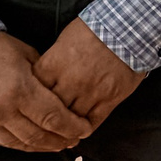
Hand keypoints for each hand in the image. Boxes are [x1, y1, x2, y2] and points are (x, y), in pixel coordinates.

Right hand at [0, 31, 94, 151]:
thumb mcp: (26, 55)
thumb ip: (44, 78)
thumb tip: (64, 96)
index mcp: (20, 89)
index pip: (53, 117)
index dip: (72, 127)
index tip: (85, 130)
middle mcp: (1, 109)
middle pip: (37, 136)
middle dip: (59, 141)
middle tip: (73, 141)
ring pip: (17, 143)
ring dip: (39, 147)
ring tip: (55, 144)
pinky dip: (16, 143)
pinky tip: (29, 142)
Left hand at [32, 17, 145, 133]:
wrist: (131, 27)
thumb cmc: (96, 28)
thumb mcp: (65, 39)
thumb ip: (52, 62)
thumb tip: (41, 78)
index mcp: (55, 64)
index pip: (32, 92)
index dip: (29, 100)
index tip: (30, 105)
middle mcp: (70, 81)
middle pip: (48, 110)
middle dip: (43, 118)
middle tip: (40, 125)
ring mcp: (91, 92)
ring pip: (69, 121)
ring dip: (63, 128)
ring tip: (59, 132)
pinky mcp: (110, 98)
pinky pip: (93, 122)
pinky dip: (83, 129)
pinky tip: (78, 131)